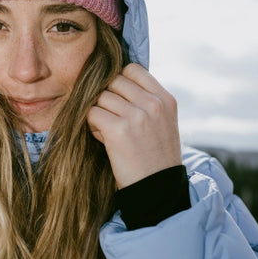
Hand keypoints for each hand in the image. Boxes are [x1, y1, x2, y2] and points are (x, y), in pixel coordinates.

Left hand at [87, 63, 180, 188]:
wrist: (157, 189)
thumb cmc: (155, 156)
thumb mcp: (163, 123)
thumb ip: (145, 101)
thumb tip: (112, 82)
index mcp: (165, 99)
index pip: (133, 69)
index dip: (120, 81)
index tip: (119, 99)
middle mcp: (153, 104)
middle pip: (113, 81)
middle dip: (107, 97)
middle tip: (111, 117)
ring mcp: (136, 115)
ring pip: (100, 97)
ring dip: (98, 112)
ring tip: (107, 130)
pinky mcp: (118, 130)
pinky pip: (92, 113)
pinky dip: (92, 125)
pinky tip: (102, 137)